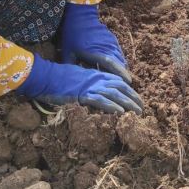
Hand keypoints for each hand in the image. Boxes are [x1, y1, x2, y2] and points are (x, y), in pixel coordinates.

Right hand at [17, 56, 141, 114]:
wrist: (45, 76)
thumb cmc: (58, 78)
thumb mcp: (78, 78)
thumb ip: (89, 83)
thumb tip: (96, 93)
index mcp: (96, 74)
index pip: (118, 82)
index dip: (130, 91)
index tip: (137, 99)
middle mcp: (96, 79)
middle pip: (121, 88)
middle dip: (133, 98)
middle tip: (142, 109)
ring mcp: (90, 86)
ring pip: (114, 95)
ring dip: (128, 104)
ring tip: (137, 113)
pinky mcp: (82, 94)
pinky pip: (100, 101)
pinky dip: (111, 106)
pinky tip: (120, 112)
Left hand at [58, 3, 129, 82]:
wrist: (81, 15)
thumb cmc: (73, 35)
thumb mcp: (68, 52)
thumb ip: (72, 67)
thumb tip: (72, 81)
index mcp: (96, 52)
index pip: (112, 65)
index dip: (120, 74)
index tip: (128, 82)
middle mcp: (107, 48)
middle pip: (120, 64)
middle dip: (122, 75)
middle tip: (123, 86)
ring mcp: (112, 43)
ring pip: (120, 59)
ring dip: (120, 68)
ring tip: (119, 79)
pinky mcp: (112, 40)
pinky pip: (118, 53)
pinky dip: (118, 61)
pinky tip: (114, 67)